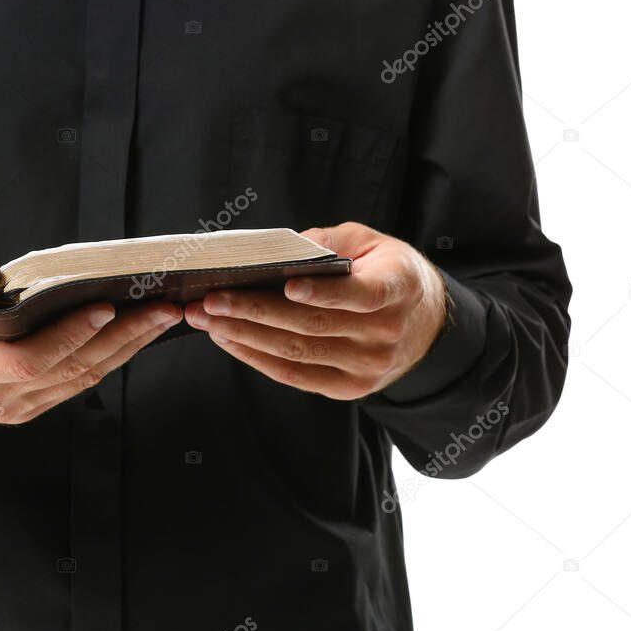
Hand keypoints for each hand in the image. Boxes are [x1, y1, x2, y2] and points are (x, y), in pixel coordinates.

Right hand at [0, 268, 181, 422]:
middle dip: (123, 338)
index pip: (26, 361)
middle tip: (165, 306)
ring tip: (164, 315)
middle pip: (71, 370)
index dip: (67, 337)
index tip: (103, 307)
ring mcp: (16, 406)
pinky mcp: (27, 403)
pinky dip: (110, 358)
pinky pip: (76, 382)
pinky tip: (135, 334)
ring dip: (128, 348)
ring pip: (83, 378)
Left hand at [184, 222, 446, 399]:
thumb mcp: (370, 243)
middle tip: (211, 299)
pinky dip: (256, 358)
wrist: (423, 324)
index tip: (288, 284)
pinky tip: (228, 339)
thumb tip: (278, 251)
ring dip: (244, 335)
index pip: (362, 294)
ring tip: (207, 318)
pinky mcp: (348, 389)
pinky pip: (295, 376)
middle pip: (312, 325)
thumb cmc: (386, 272)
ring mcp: (367, 367)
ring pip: (297, 353)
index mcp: (399, 288)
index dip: (325, 292)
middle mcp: (385, 334)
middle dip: (254, 311)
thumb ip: (329, 242)